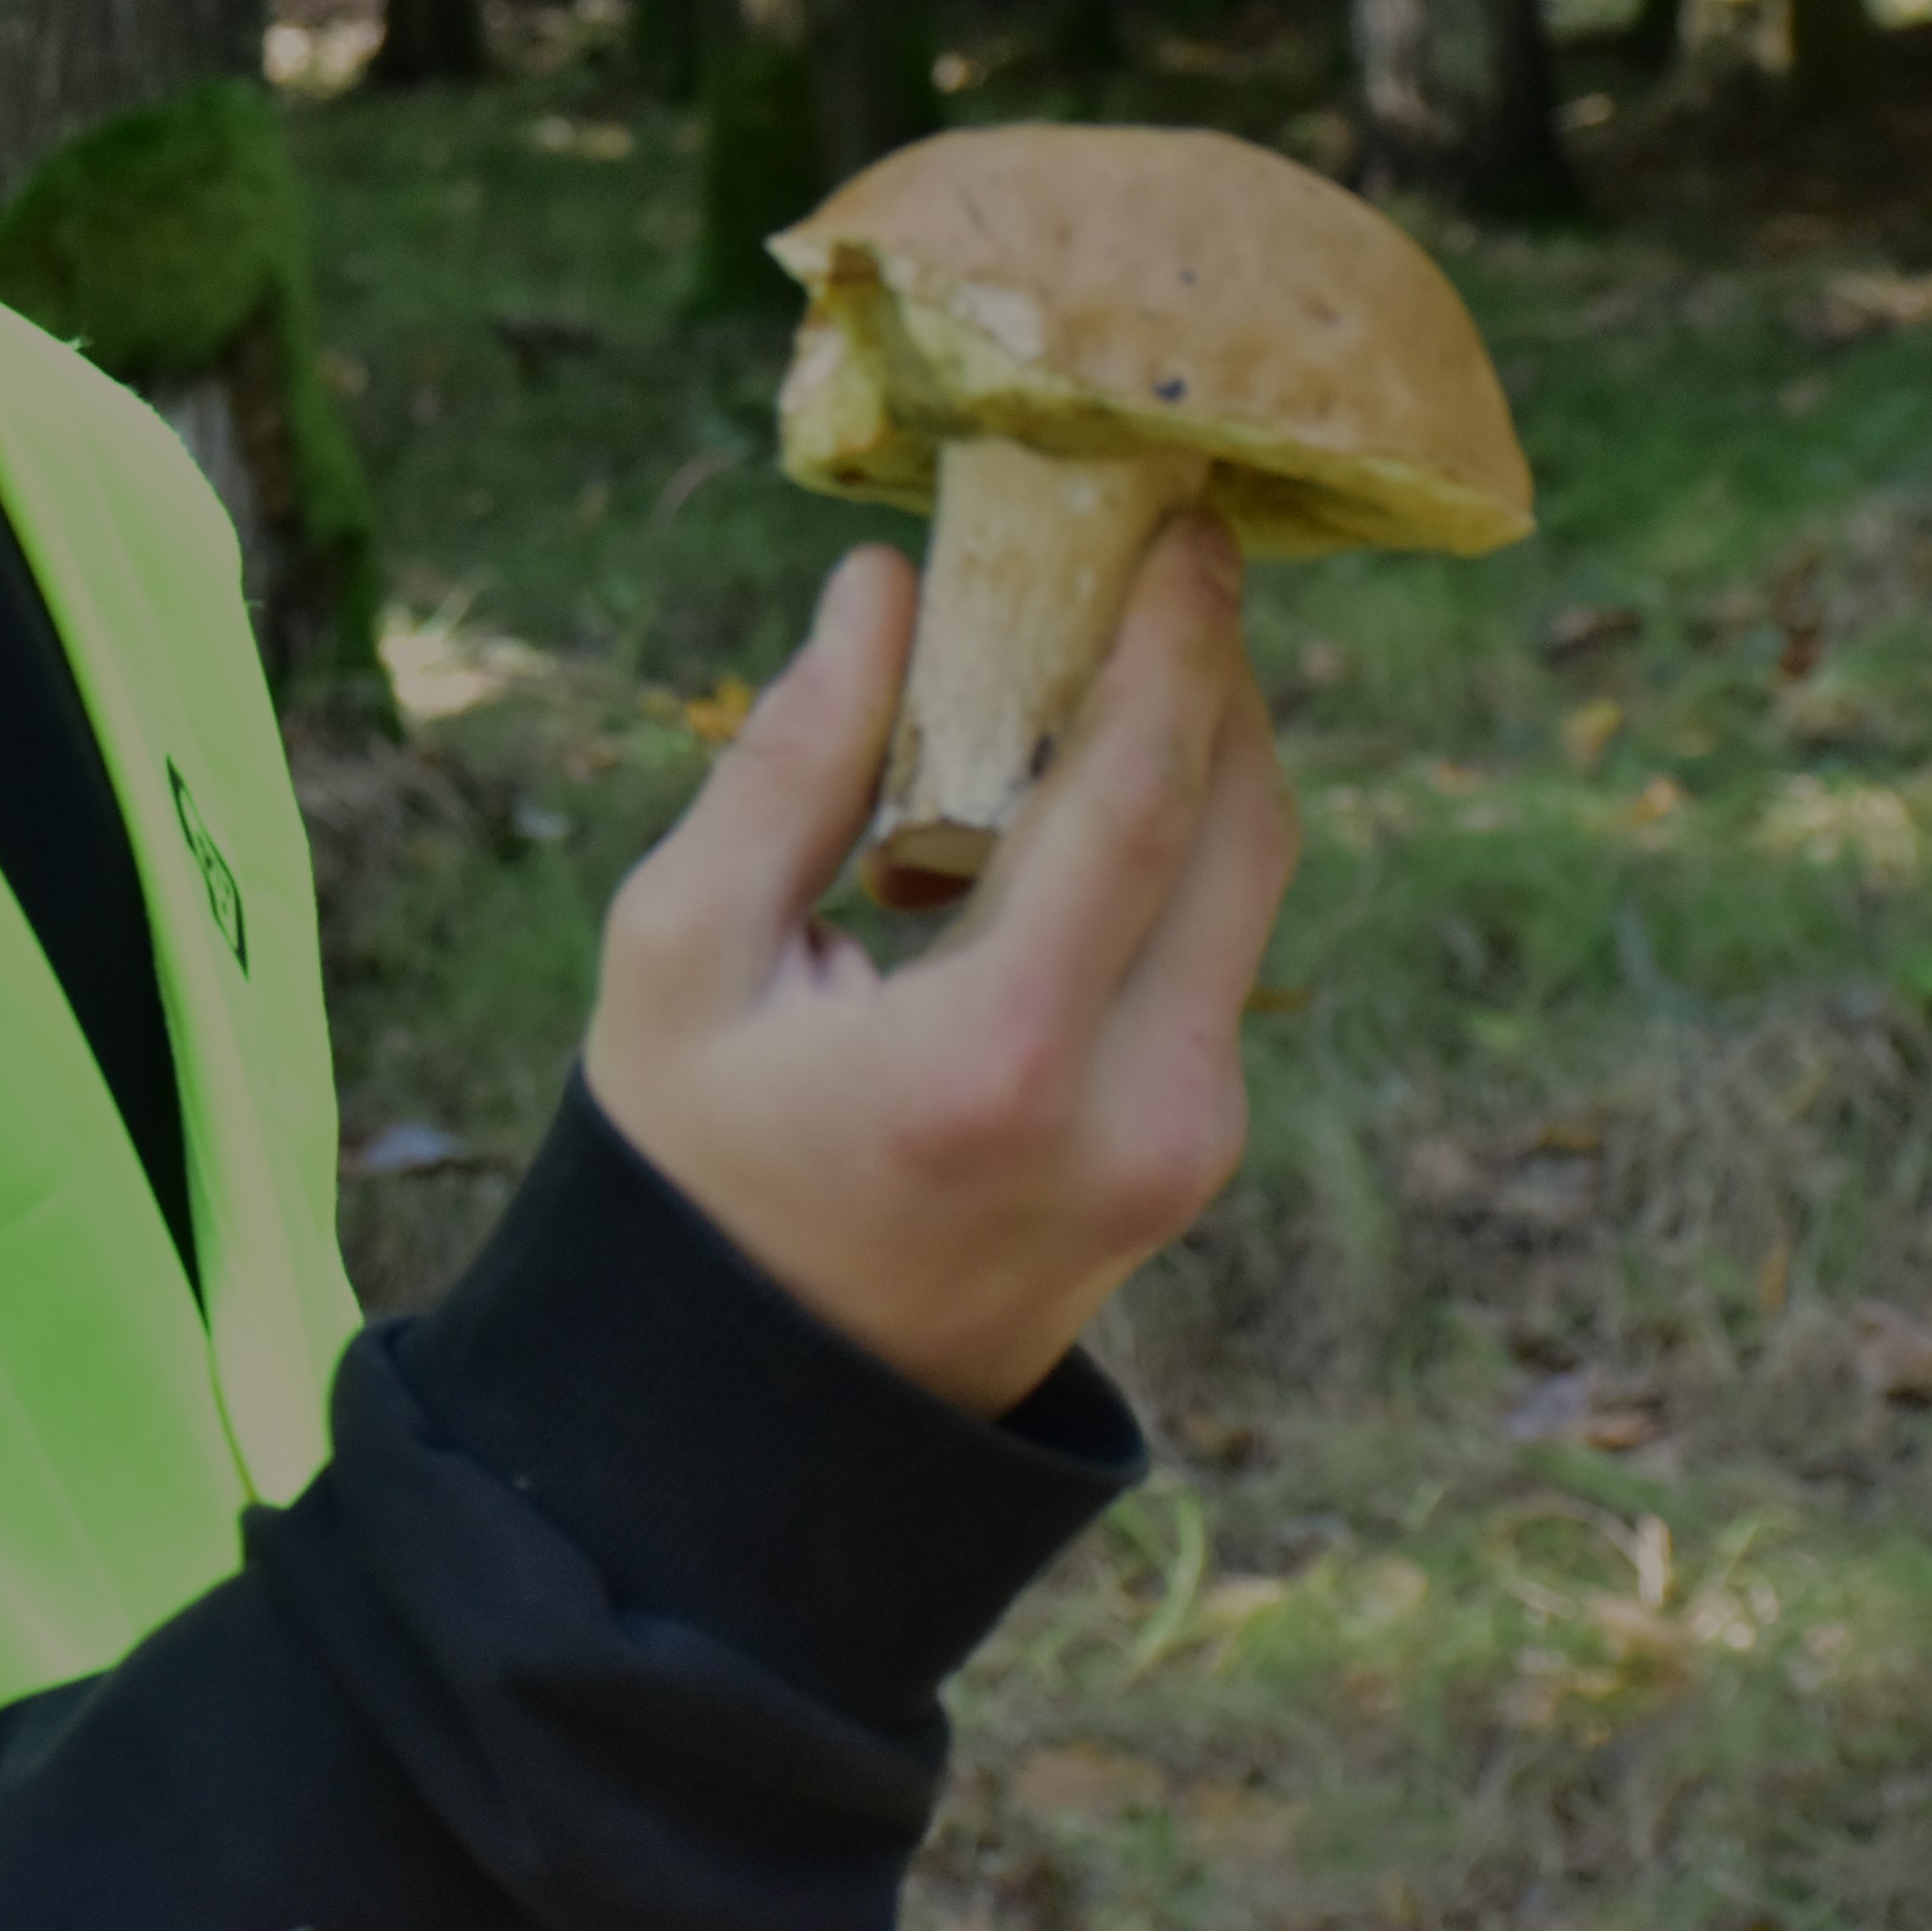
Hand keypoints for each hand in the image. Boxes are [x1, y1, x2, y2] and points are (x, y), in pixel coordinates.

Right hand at [575, 521, 1291, 1421]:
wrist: (764, 1410)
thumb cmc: (688, 1168)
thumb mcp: (681, 957)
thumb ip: (789, 766)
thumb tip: (884, 586)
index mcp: (999, 1057)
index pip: (1139, 795)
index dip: (1175, 639)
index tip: (1185, 520)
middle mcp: (1137, 1109)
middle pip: (1241, 826)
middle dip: (1213, 670)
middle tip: (1163, 551)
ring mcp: (1187, 1147)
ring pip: (1250, 886)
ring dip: (1200, 750)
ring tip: (1110, 650)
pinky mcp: (1194, 1156)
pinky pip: (1219, 951)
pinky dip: (1175, 845)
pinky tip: (1079, 792)